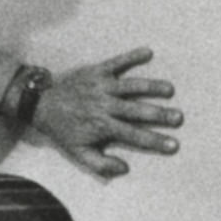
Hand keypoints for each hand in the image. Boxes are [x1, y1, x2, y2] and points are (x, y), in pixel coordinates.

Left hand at [34, 47, 181, 179]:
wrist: (41, 104)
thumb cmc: (64, 130)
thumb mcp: (78, 153)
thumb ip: (101, 164)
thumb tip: (125, 169)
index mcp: (102, 126)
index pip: (134, 135)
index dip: (155, 141)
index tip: (174, 145)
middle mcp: (104, 105)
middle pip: (136, 110)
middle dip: (159, 114)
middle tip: (179, 117)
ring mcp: (101, 86)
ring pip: (131, 86)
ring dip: (151, 86)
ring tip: (170, 90)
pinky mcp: (97, 71)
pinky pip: (117, 62)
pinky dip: (132, 56)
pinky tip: (148, 52)